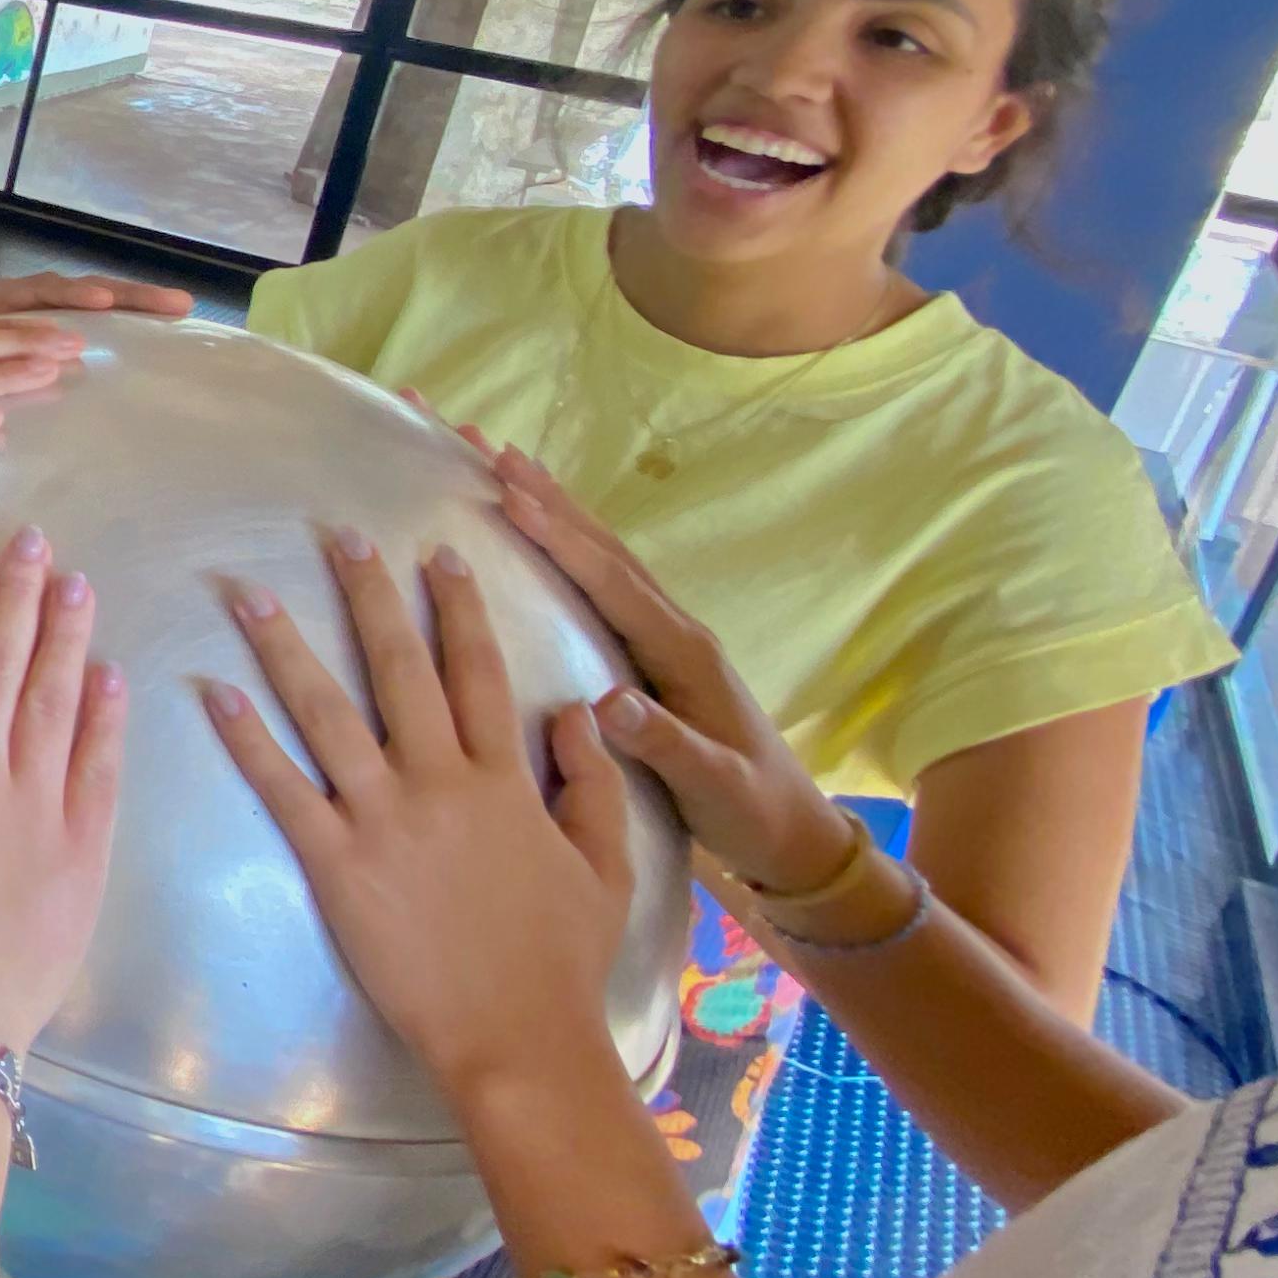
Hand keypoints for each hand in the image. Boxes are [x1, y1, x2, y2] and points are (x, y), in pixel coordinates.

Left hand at [0, 271, 193, 326]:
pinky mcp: (54, 345)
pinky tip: (166, 330)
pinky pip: (97, 331)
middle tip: (173, 301)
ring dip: (138, 305)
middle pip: (82, 291)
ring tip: (181, 306)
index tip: (100, 302)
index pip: (36, 293)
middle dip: (126, 294)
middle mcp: (27, 305)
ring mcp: (45, 323)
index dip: (69, 296)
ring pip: (97, 306)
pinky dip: (129, 328)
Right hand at [0, 531, 124, 1054]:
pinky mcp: (85, 840)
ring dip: (68, 634)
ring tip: (79, 583)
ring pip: (55, 696)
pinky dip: (106, 712)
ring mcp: (37, 801)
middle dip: (23, 595)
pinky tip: (109, 670)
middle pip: (5, 662)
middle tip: (40, 543)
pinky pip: (99, 762)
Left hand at [203, 532, 641, 1104]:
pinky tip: (212, 693)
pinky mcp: (337, 864)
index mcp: (504, 780)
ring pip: (328, 713)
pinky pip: (283, 789)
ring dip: (285, 647)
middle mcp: (441, 782)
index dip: (456, 609)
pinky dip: (246, 739)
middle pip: (400, 670)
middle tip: (336, 534)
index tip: (435, 555)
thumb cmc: (562, 961)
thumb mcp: (605, 866)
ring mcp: (384, 820)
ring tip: (250, 592)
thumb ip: (591, 783)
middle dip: (368, 596)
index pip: (479, 672)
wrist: (519, 1039)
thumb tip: (578, 710)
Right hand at [487, 446, 860, 900]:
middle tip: (483, 444)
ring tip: (498, 459)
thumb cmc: (750, 810)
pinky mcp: (654, 650)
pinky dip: (566, 540)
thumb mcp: (714, 786)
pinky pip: (601, 579)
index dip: (562, 538)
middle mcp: (676, 628)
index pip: (613, 583)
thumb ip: (666, 744)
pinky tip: (537, 527)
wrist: (794, 833)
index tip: (507, 495)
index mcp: (683, 653)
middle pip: (604, 545)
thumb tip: (607, 701)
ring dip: (552, 504)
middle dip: (545, 493)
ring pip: (602, 553)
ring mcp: (667, 635)